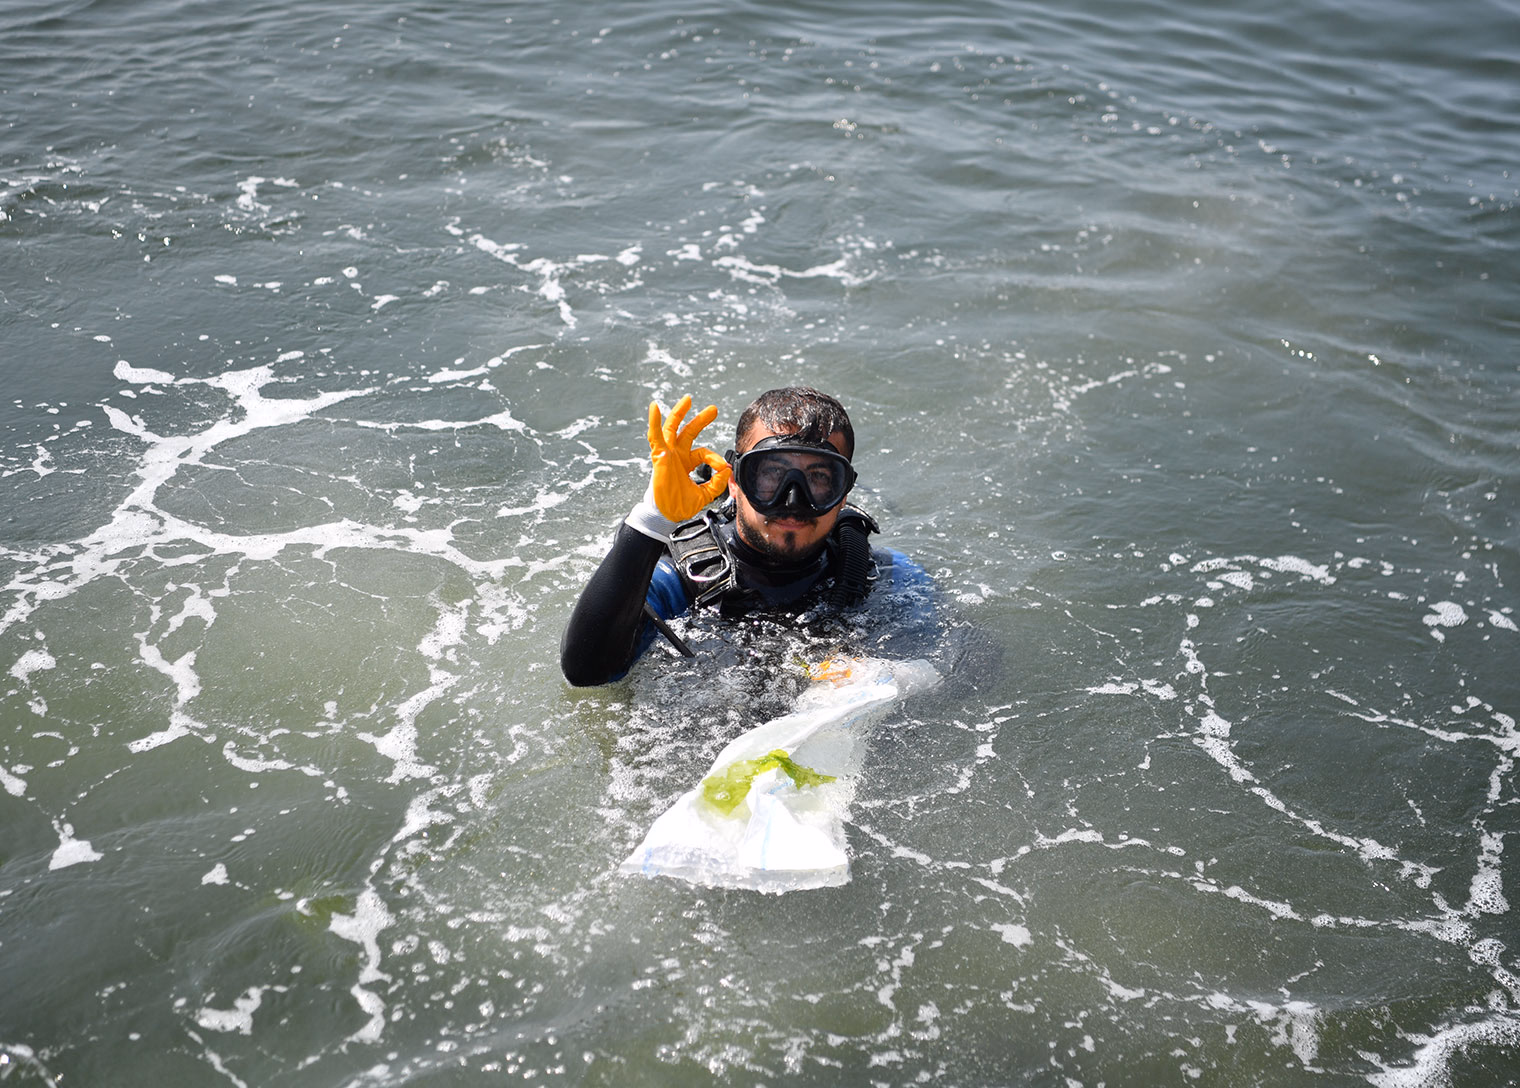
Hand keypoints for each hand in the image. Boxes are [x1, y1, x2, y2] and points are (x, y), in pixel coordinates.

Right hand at [645, 395, 731, 521]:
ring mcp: (667, 453)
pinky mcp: (659, 455)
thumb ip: (717, 483)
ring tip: (688, 399)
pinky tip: (655, 407)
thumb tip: (727, 470)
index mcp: (687, 462)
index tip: (723, 467)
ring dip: (679, 412)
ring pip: (673, 428)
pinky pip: (655, 435)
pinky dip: (654, 420)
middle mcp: (677, 455)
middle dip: (701, 419)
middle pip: (689, 431)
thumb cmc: (680, 505)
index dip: (715, 459)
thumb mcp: (705, 494)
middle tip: (713, 409)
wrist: (666, 515)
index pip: (704, 453)